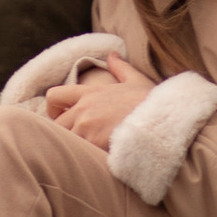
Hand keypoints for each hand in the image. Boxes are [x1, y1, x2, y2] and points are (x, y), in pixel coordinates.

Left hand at [41, 52, 158, 151]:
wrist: (163, 119)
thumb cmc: (151, 103)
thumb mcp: (135, 80)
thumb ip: (120, 68)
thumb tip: (112, 55)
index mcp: (90, 92)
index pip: (54, 96)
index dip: (53, 110)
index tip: (61, 117)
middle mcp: (84, 108)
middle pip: (56, 124)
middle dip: (63, 133)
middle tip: (77, 141)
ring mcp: (87, 126)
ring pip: (65, 139)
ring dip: (73, 146)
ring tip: (85, 153)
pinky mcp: (94, 143)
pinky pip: (77, 152)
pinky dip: (83, 158)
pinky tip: (93, 161)